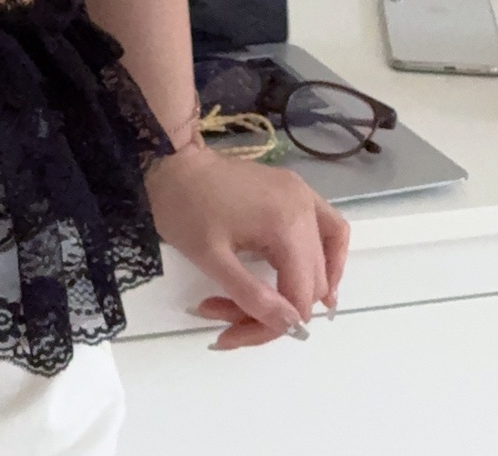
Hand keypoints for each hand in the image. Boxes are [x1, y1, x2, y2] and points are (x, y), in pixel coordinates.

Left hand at [143, 142, 350, 348]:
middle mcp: (304, 206)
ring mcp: (303, 194)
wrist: (169, 163)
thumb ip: (252, 296)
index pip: (298, 294)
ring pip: (324, 259)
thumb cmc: (183, 208)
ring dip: (303, 289)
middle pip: (309, 281)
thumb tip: (291, 325)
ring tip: (277, 312)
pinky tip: (313, 278)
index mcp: (286, 222)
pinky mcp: (295, 190)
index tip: (230, 335)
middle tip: (228, 317)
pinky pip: (328, 229)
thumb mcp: (211, 259)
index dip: (270, 325)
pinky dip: (325, 257)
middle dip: (273, 309)